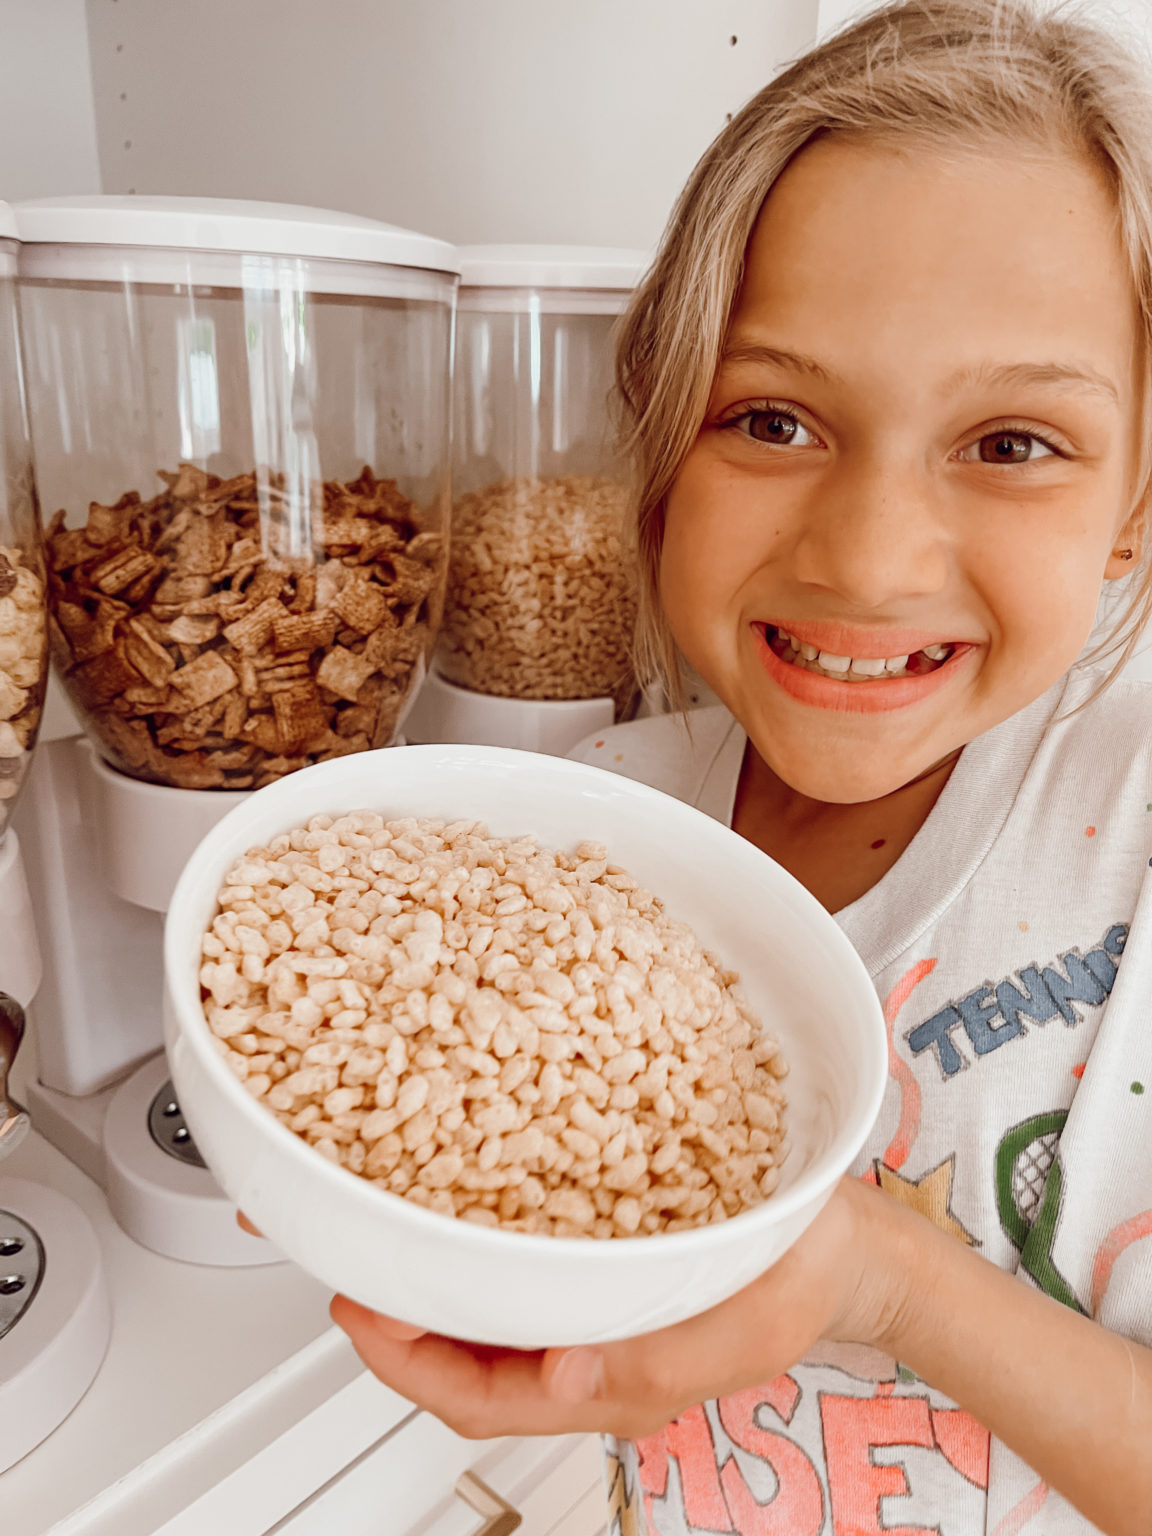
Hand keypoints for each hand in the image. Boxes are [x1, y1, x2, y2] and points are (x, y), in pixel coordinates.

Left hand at [330, 1175, 907, 1439]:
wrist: (851, 1246)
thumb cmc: (807, 1278)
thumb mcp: (748, 1321)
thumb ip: (660, 1359)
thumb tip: (565, 1375)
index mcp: (614, 1382)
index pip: (479, 1398)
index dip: (403, 1363)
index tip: (354, 1308)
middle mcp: (589, 1353)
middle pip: (465, 1358)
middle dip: (397, 1317)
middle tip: (346, 1253)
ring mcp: (595, 1312)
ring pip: (487, 1315)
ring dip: (431, 1275)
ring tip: (385, 1217)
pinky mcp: (605, 1266)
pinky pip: (522, 1268)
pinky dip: (478, 1240)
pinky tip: (464, 1194)